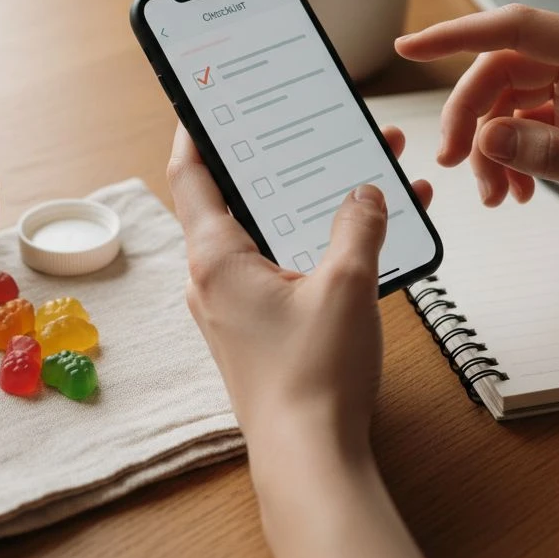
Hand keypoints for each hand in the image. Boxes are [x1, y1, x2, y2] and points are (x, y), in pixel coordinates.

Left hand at [166, 125, 446, 557]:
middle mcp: (214, 279)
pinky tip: (358, 245)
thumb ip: (357, 227)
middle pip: (237, 201)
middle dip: (279, 165)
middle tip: (306, 133)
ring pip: (266, 237)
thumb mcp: (347, 285)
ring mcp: (233, 307)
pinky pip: (280, 272)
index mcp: (217, 256)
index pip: (193, 175)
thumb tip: (365, 194)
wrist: (309, 457)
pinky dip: (313, 250)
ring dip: (305, 209)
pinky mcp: (256, 330)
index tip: (201, 101)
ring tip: (355, 183)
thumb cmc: (312, 379)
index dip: (196, 133)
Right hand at [395, 4, 558, 241]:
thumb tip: (487, 137)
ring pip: (507, 97)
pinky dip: (511, 153)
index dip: (455, 35)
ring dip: (489, 144)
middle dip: (470, 116)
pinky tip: (515, 188)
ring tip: (495, 193)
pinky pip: (525, 120)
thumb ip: (547, 154)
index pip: (515, 28)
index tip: (410, 47)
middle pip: (500, 68)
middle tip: (455, 163)